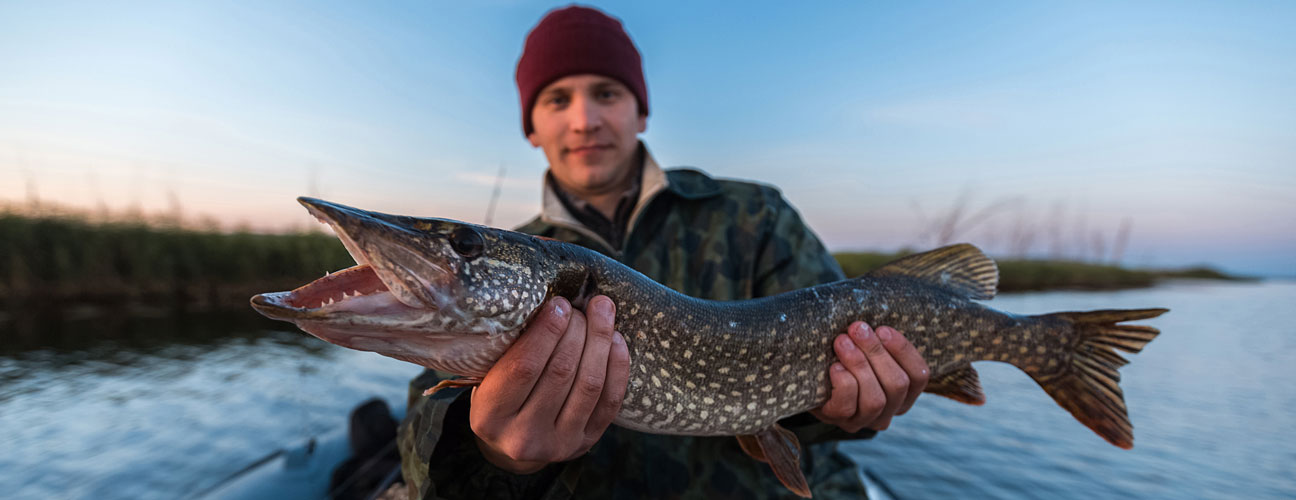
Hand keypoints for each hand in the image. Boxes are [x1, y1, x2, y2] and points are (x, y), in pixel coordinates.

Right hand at [469, 296, 630, 472]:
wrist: (511, 444)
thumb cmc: (498, 395)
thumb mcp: (487, 375)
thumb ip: (508, 347)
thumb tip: (548, 301)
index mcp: (489, 415)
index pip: (523, 367)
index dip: (546, 331)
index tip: (559, 303)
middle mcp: (523, 436)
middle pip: (561, 372)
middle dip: (576, 330)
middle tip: (580, 306)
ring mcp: (558, 445)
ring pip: (589, 385)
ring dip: (600, 341)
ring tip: (603, 311)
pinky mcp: (586, 443)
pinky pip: (610, 402)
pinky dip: (617, 367)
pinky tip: (616, 340)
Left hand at [811, 322, 928, 431]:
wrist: (812, 381)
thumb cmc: (845, 358)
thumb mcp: (867, 350)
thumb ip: (878, 340)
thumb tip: (872, 323)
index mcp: (905, 393)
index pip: (919, 376)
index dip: (903, 351)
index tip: (882, 329)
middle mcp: (890, 410)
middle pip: (897, 384)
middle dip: (877, 352)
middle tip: (858, 329)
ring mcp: (866, 420)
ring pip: (875, 399)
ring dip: (859, 365)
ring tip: (842, 342)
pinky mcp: (841, 421)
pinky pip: (847, 405)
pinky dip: (843, 383)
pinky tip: (834, 367)